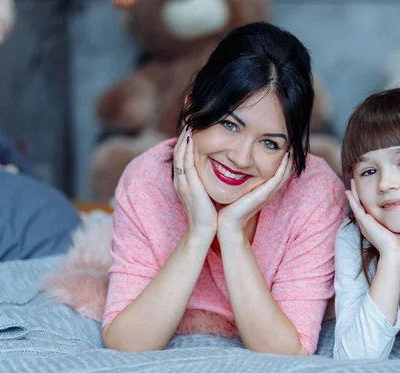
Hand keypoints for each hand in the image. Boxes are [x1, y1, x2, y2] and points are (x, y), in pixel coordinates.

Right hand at [173, 127, 217, 242]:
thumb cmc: (208, 213)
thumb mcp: (206, 192)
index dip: (187, 137)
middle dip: (184, 131)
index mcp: (184, 179)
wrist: (204, 231)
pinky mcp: (189, 186)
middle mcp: (181, 178)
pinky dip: (187, 149)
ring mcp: (183, 182)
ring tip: (189, 119)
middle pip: (179, 149)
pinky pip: (186, 163)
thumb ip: (208, 180)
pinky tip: (190, 137)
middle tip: (188, 115)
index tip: (194, 122)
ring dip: (184, 136)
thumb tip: (220, 168)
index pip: (184, 153)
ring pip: (181, 153)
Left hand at [217, 152, 292, 235]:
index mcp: (264, 191)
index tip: (284, 147)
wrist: (228, 222)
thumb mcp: (238, 190)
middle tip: (293, 143)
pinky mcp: (265, 194)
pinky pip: (278, 177)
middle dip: (289, 159)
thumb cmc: (229, 207)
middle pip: (285, 173)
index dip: (283, 161)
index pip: (278, 174)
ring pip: (285, 174)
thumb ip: (239, 180)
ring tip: (292, 147)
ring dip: (289, 160)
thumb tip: (232, 167)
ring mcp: (268, 193)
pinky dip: (284, 167)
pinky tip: (286, 156)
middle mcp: (269, 192)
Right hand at [346, 179, 399, 267]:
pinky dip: (352, 200)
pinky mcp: (364, 223)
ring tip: (351, 182)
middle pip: (360, 204)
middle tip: (354, 181)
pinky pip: (356, 208)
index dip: (366, 197)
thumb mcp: (398, 226)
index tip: (366, 187)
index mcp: (374, 224)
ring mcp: (364, 223)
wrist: (395, 252)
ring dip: (353, 193)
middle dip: (357, 193)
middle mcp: (367, 223)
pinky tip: (348, 192)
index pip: (368, 207)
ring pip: (356, 204)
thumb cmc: (399, 242)